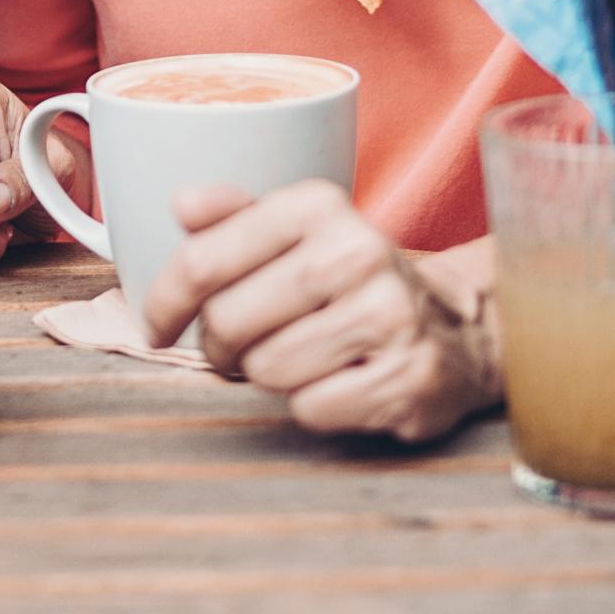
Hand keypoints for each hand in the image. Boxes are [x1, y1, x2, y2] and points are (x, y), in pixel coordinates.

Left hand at [138, 183, 501, 443]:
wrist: (458, 327)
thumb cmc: (353, 282)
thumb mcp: (298, 232)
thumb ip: (234, 215)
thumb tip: (181, 204)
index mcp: (318, 205)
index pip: (202, 260)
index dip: (162, 302)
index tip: (156, 327)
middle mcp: (358, 250)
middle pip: (228, 321)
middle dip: (220, 346)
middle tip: (240, 348)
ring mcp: (390, 315)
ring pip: (267, 369)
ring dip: (268, 376)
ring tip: (298, 358)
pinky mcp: (409, 376)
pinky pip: (312, 409)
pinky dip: (314, 405)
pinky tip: (340, 381)